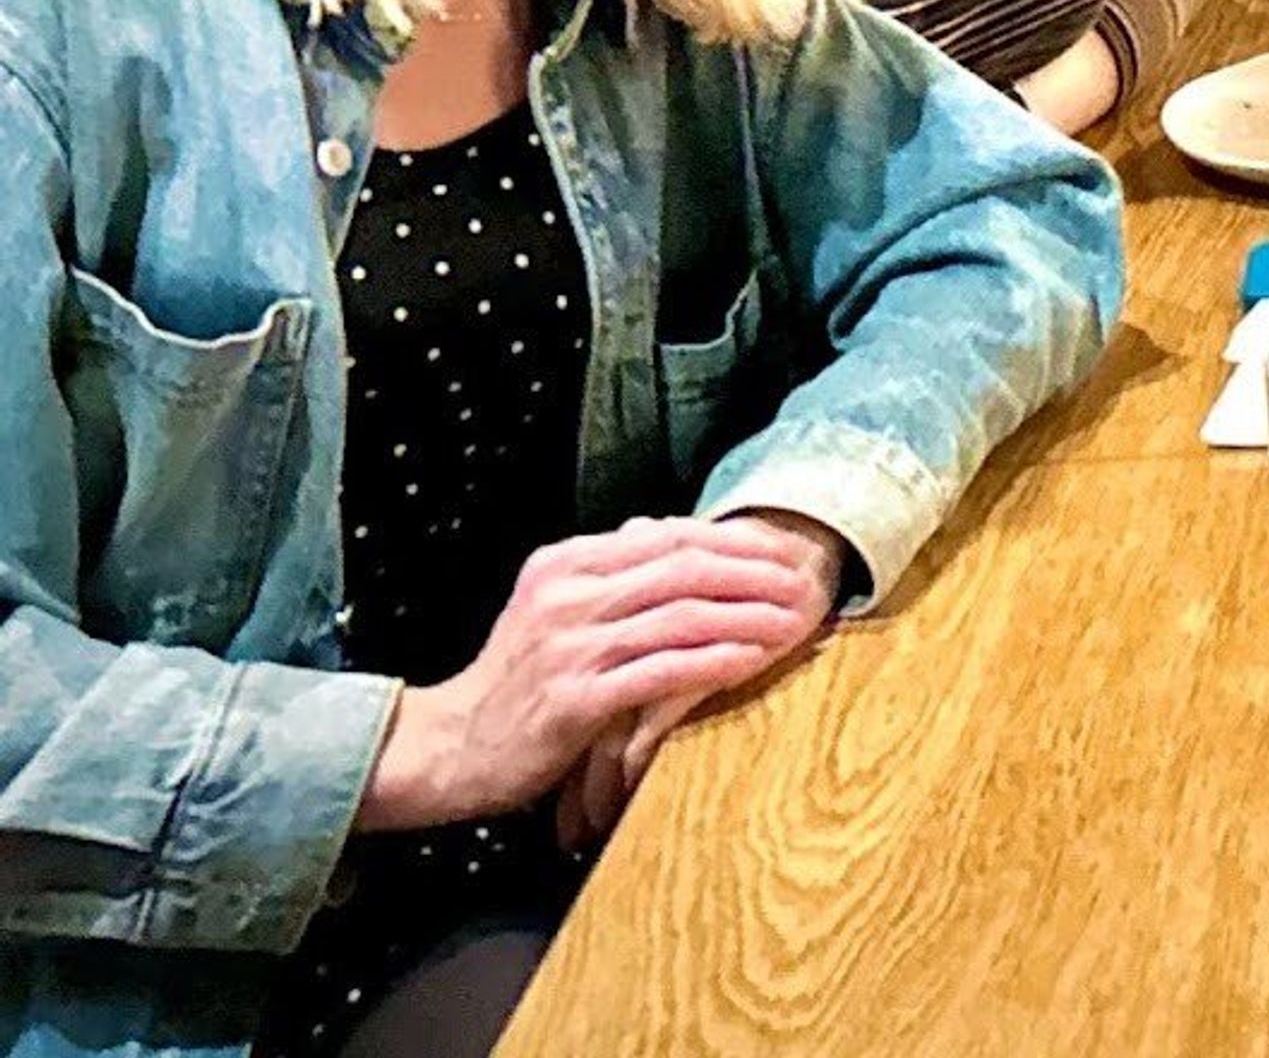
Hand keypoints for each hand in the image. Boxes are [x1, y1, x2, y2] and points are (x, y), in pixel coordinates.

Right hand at [361, 515, 839, 833]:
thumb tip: (676, 534)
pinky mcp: (573, 699)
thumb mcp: (556, 609)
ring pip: (680, 614)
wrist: (446, 747)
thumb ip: (612, 574)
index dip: (737, 540)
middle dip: (755, 571)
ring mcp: (569, 646)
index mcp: (567, 562)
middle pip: (684, 565)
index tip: (788, 550)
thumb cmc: (514, 682)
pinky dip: (712, 660)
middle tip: (808, 582)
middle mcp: (568, 593)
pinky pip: (659, 671)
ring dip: (748, 614)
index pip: (670, 535)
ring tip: (796, 621)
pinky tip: (751, 659)